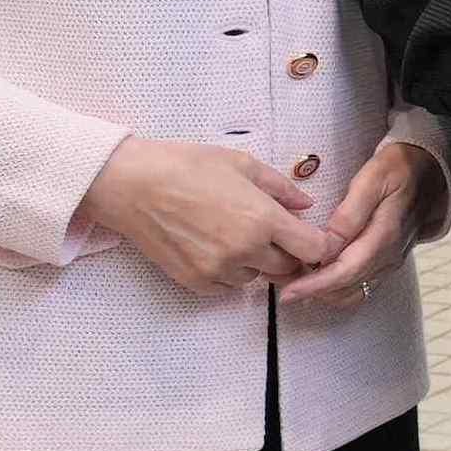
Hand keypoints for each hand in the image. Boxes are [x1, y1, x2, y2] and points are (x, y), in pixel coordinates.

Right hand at [78, 138, 333, 295]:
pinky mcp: (195, 282)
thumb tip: (307, 204)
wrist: (132, 185)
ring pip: (257, 277)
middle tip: (271, 231)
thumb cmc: (186, 166)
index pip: (314, 249)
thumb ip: (281, 188)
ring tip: (232, 231)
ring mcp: (218, 270)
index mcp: (262, 218)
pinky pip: (228, 287)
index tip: (311, 237)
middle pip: (288, 267)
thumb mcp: (242, 164)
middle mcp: (245, 250)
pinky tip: (213, 245)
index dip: (319, 245)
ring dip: (256, 262)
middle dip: (287, 252)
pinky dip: (229, 273)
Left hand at [283, 139, 449, 308]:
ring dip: (324, 293)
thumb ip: (349, 213)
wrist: (428, 170)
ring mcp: (389, 261)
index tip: (288, 291)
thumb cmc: (397, 169)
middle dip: (313, 292)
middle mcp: (388, 256)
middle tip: (280, 286)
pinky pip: (360, 284)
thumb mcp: (372, 179)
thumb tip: (326, 245)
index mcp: (383, 236)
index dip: (315, 285)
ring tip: (294, 282)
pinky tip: (317, 277)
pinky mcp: (387, 261)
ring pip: (353, 291)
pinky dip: (337, 288)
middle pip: (347, 288)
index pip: (345, 272)